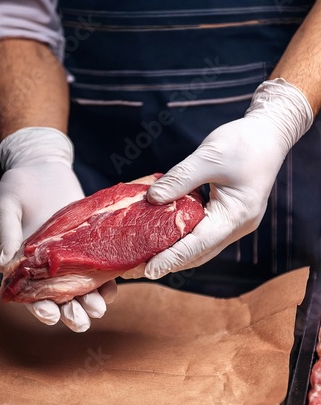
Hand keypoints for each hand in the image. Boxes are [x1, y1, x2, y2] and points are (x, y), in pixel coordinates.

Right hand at [0, 127, 116, 331]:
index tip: (50, 315)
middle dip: (71, 312)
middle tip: (81, 321)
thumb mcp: (7, 208)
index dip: (40, 308)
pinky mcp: (90, 240)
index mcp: (25, 263)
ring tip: (99, 309)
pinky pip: (101, 263)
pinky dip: (107, 277)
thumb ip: (7, 235)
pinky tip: (114, 284)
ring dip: (92, 300)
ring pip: (84, 286)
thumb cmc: (18, 185)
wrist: (42, 164)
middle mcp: (50, 264)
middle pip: (62, 297)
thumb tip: (5, 267)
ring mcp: (72, 254)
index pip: (32, 294)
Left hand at [145, 79, 313, 278]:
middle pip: (199, 253)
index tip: (148, 270)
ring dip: (174, 252)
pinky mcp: (228, 215)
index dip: (172, 259)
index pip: (198, 245)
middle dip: (169, 262)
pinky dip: (183, 236)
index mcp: (236, 215)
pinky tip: (162, 234)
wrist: (269, 134)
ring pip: (201, 246)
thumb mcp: (209, 157)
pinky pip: (203, 232)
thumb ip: (180, 179)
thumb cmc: (243, 142)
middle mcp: (237, 226)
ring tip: (145, 257)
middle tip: (137, 269)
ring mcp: (234, 223)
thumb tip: (151, 199)